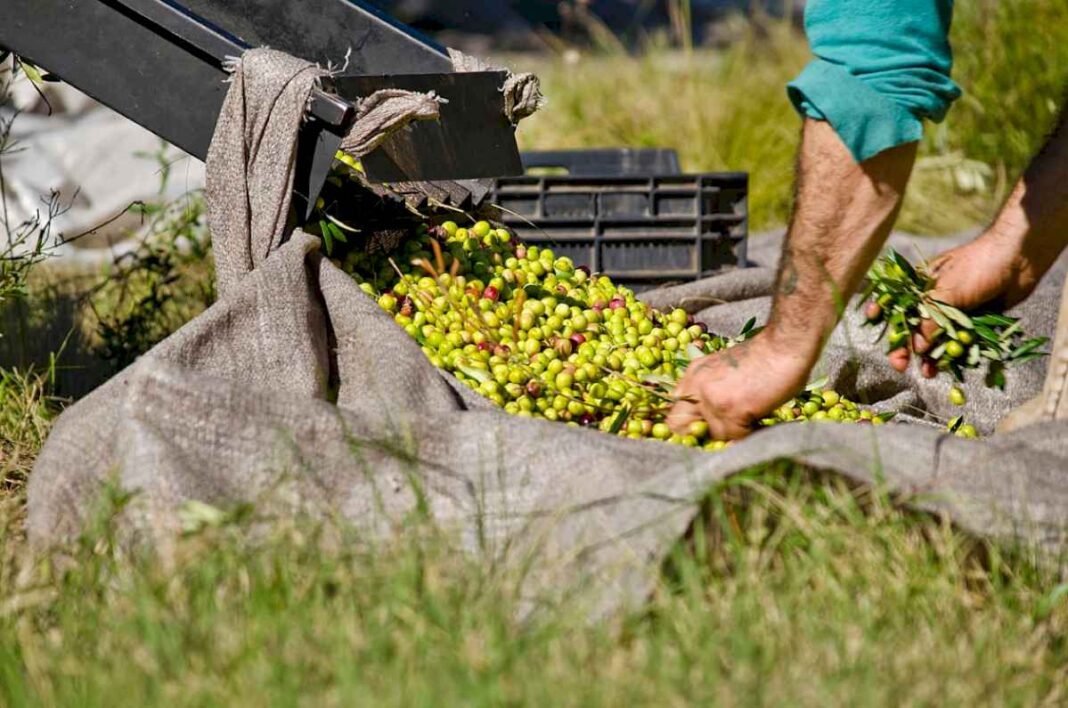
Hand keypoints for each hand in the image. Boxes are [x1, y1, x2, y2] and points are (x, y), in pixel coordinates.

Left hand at [667, 332, 812, 440]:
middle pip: (680, 427)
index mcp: (693, 375)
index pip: (674, 411)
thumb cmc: (765, 357)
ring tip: (751, 419)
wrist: (784, 345)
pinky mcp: (731, 410)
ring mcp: (711, 399)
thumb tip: (710, 418)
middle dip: (701, 434)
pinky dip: (750, 434)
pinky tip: (760, 420)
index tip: (703, 431)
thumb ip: (711, 389)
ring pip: (714, 435)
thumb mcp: (725, 369)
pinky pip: (735, 437)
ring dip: (733, 433)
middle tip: (725, 431)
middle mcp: (696, 386)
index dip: (687, 425)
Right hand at [885, 231, 1049, 373]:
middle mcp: (935, 300)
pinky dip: (956, 355)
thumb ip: (930, 321)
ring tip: (928, 373)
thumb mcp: (947, 292)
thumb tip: (916, 348)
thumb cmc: (977, 266)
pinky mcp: (974, 320)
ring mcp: (955, 311)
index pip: (896, 304)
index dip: (884, 317)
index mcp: (922, 286)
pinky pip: (960, 342)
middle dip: (906, 347)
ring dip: (930, 357)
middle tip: (899, 366)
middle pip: (914, 327)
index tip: (877, 331)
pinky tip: (949, 367)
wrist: (1019, 259)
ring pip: (937, 339)